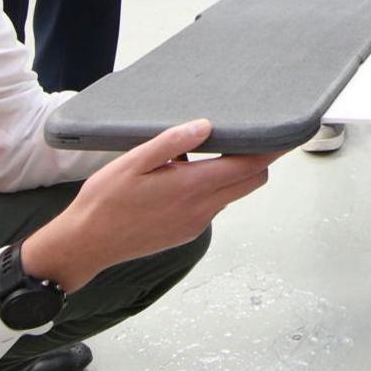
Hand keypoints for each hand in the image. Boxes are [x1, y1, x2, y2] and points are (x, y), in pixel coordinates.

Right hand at [18, 120, 275, 292]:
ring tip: (207, 152)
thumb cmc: (105, 200)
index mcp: (191, 188)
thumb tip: (205, 127)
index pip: (247, 167)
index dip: (269, 150)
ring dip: (232, 175)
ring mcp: (196, 224)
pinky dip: (213, 190)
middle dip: (258, 160)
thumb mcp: (132, 162)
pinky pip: (213, 207)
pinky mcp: (188, 232)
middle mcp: (201, 210)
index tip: (283, 134)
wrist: (87, 244)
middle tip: (252, 136)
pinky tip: (185, 177)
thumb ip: (171, 143)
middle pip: (251, 183)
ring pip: (232, 195)